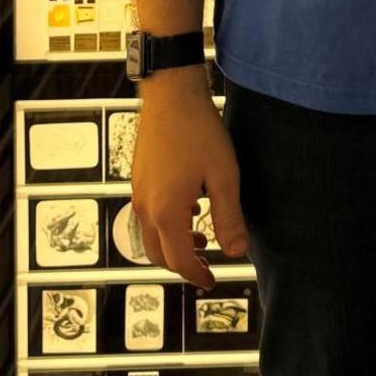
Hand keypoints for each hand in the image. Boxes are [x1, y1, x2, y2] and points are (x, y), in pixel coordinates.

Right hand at [131, 72, 249, 285]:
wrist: (171, 94)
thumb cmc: (198, 131)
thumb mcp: (224, 176)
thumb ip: (229, 217)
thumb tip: (236, 252)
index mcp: (166, 212)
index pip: (180, 261)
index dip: (197, 275)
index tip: (211, 281)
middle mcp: (146, 206)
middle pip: (159, 254)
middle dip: (183, 264)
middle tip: (207, 264)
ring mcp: (139, 192)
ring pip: (151, 235)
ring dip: (174, 244)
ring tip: (202, 236)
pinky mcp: (138, 178)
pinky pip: (148, 214)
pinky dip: (166, 224)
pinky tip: (190, 206)